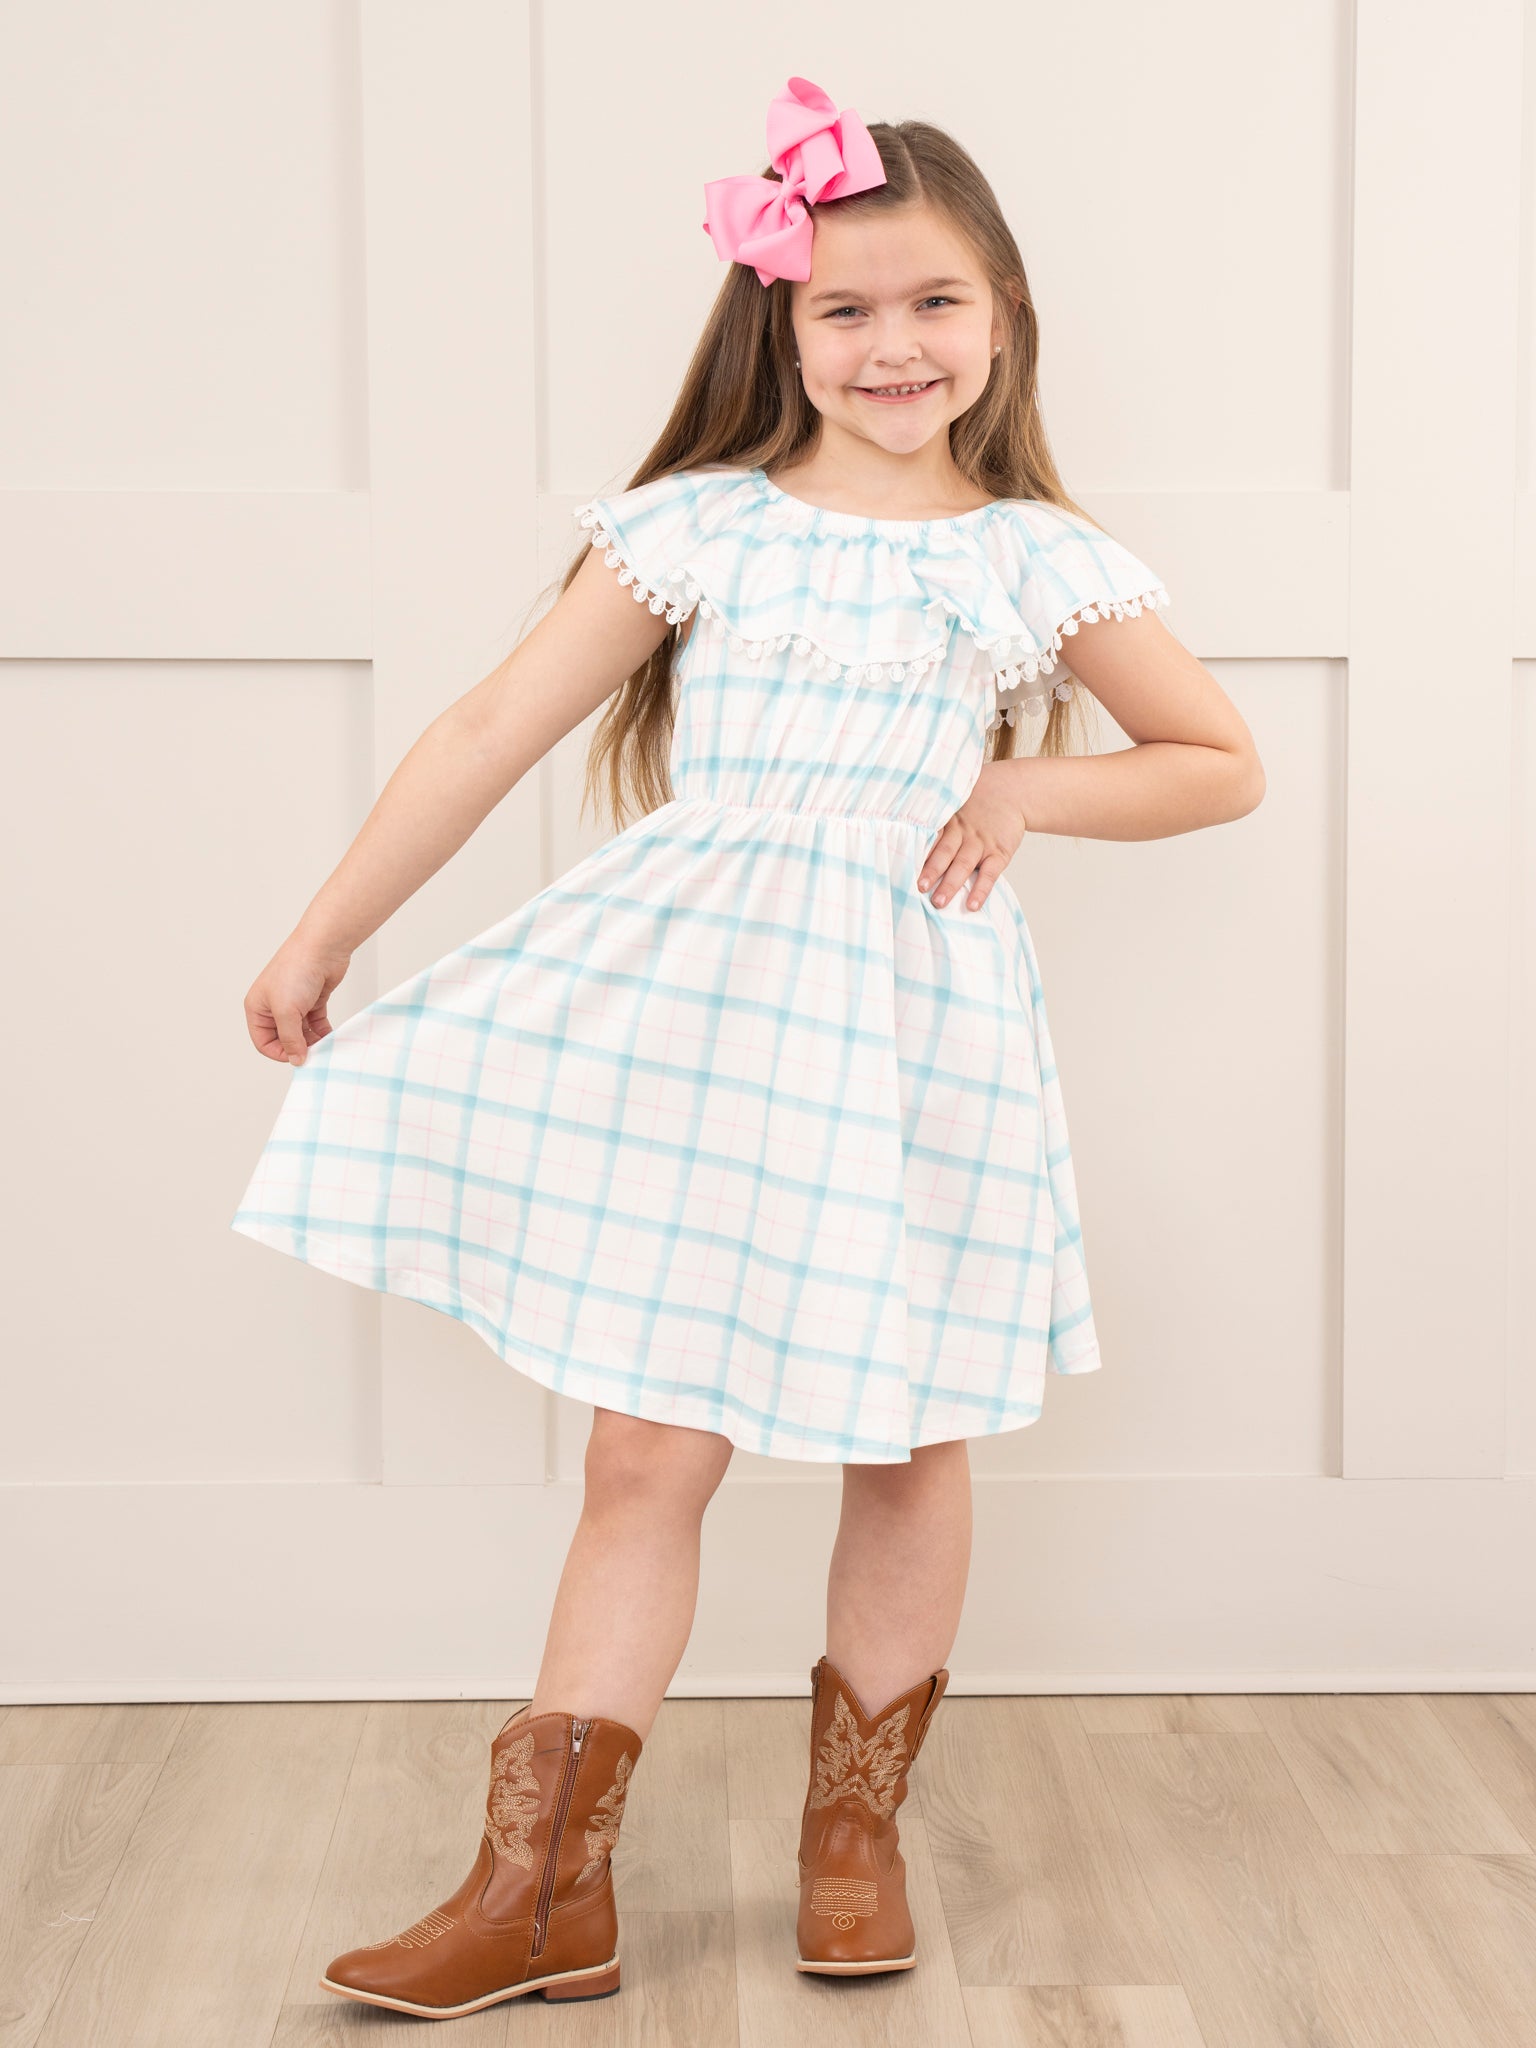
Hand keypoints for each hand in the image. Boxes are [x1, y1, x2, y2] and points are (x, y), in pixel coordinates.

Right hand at [243, 933, 352, 1065]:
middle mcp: (273, 1006)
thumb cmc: (296, 971)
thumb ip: (290, 1039)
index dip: (279, 1052)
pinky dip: (322, 1031)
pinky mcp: (312, 1000)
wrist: (322, 948)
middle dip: (298, 1047)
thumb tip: (296, 1060)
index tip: (298, 1057)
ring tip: (324, 1045)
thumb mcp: (286, 1011)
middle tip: (314, 1053)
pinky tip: (330, 1036)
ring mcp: (294, 1003)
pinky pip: (315, 1023)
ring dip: (312, 1041)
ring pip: (301, 1032)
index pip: (263, 1042)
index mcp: (258, 1008)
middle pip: (283, 1038)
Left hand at [916, 763, 1028, 911]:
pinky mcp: (999, 852)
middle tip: (918, 888)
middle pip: (943, 852)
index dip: (916, 851)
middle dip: (930, 871)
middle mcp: (962, 832)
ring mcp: (980, 843)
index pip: (929, 837)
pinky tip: (973, 904)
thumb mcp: (954, 802)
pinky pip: (990, 873)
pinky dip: (981, 889)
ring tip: (939, 902)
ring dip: (951, 884)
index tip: (901, 866)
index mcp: (947, 821)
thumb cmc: (977, 801)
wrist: (1013, 790)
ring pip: (963, 864)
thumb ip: (935, 819)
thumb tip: (903, 837)